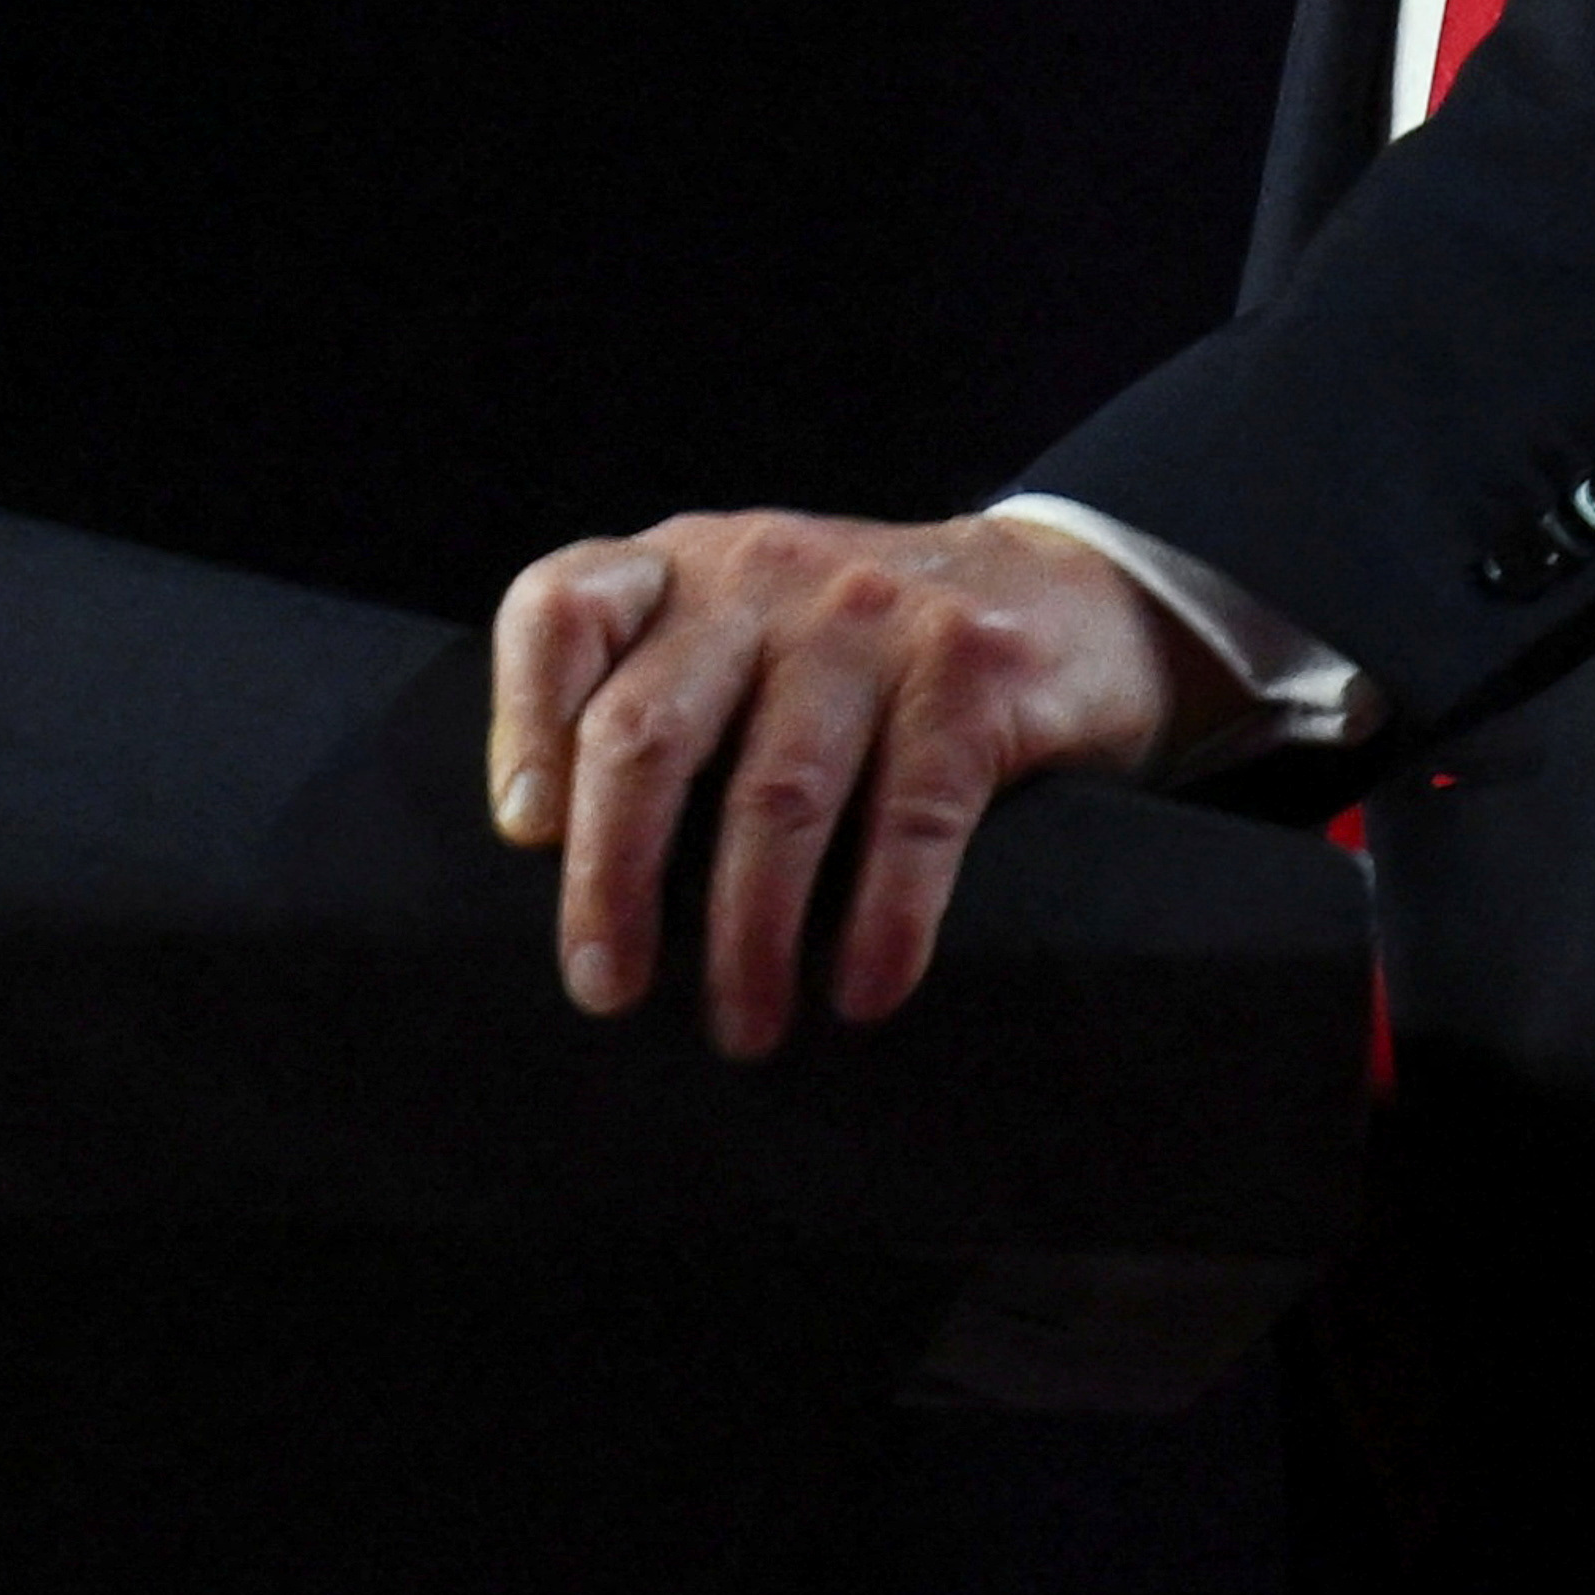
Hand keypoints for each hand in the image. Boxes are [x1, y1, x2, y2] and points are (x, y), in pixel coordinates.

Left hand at [481, 508, 1225, 1056]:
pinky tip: (863, 991)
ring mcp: (872, 615)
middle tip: (609, 990)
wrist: (1073, 599)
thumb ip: (658, 705)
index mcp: (685, 567)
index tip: (524, 836)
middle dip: (614, 880)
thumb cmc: (867, 657)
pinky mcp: (972, 670)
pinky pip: (910, 819)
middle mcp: (765, 574)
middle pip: (648, 730)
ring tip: (744, 1027)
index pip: (563, 608)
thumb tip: (566, 884)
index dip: (522, 723)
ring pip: (775, 795)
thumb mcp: (746, 637)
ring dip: (748, 937)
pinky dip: (881, 922)